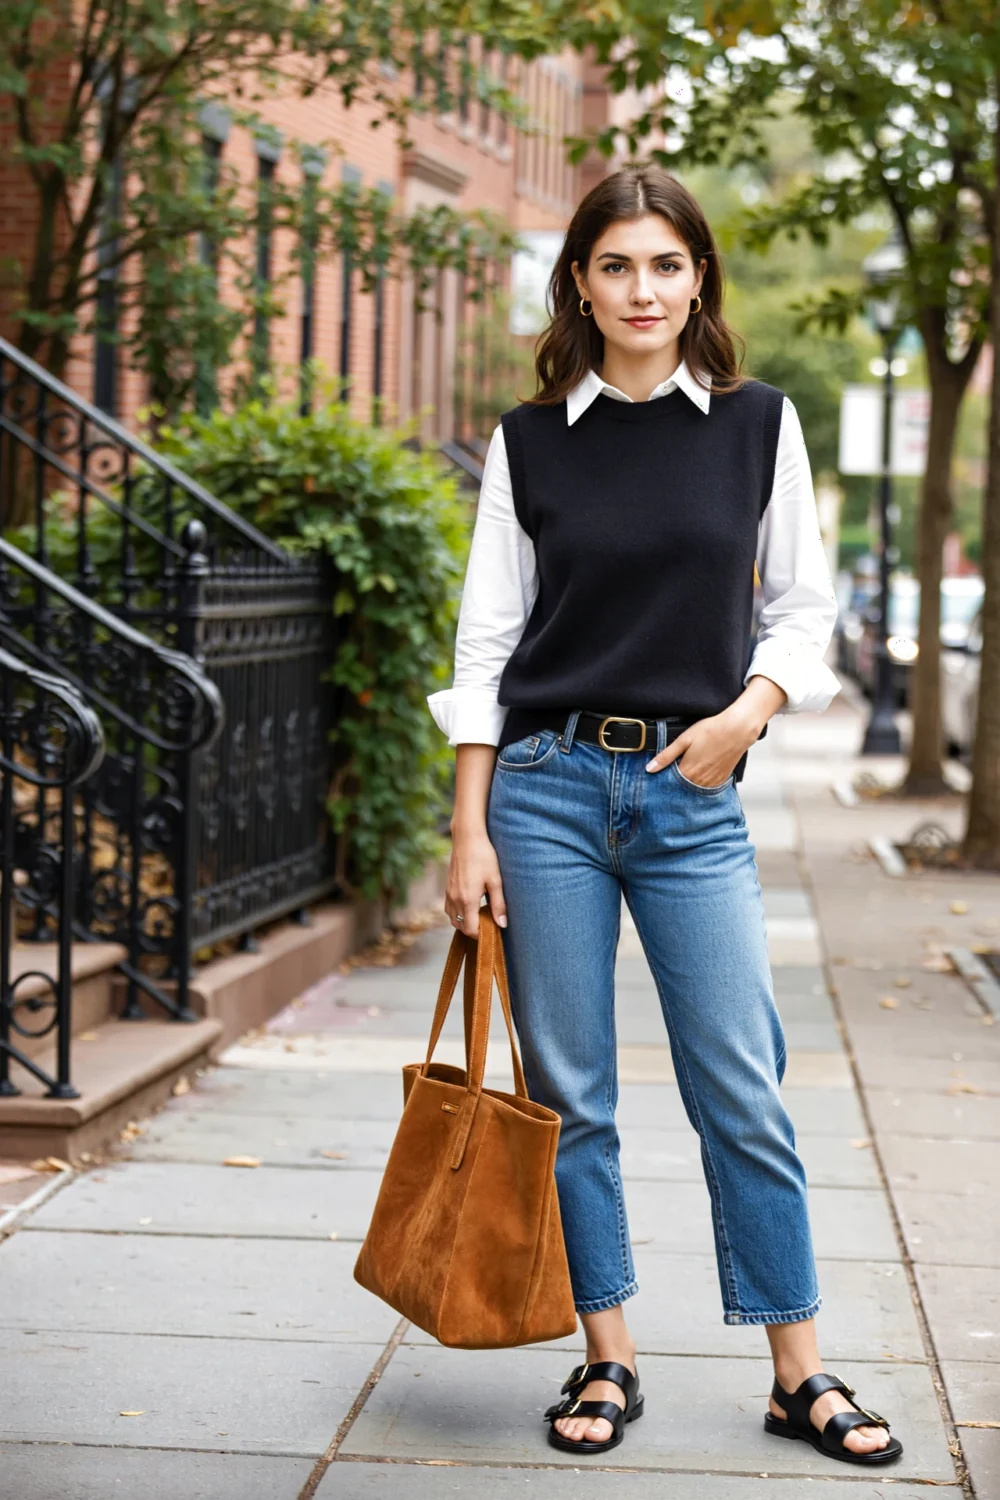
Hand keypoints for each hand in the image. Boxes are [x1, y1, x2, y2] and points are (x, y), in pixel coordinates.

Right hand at [444, 826, 507, 937]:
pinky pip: (448, 909)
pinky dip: (457, 913)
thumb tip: (502, 924)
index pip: (470, 929)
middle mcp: (454, 899)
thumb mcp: (496, 880)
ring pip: (453, 919)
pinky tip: (469, 906)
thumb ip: (499, 904)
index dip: (480, 935)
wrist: (467, 838)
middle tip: (488, 923)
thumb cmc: (484, 856)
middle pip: (460, 926)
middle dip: (473, 930)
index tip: (492, 931)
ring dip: (464, 922)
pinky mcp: (447, 887)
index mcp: (467, 899)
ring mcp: (448, 893)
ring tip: (480, 915)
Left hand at [644, 704, 759, 786]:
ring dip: (688, 786)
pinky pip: (707, 789)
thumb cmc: (711, 731)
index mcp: (688, 772)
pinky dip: (700, 785)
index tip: (657, 780)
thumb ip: (666, 756)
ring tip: (687, 774)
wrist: (738, 730)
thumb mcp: (684, 740)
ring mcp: (712, 783)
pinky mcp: (721, 780)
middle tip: (671, 777)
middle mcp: (699, 782)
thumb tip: (650, 768)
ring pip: (694, 790)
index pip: (669, 785)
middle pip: (681, 790)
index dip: (662, 782)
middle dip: (674, 786)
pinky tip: (699, 775)